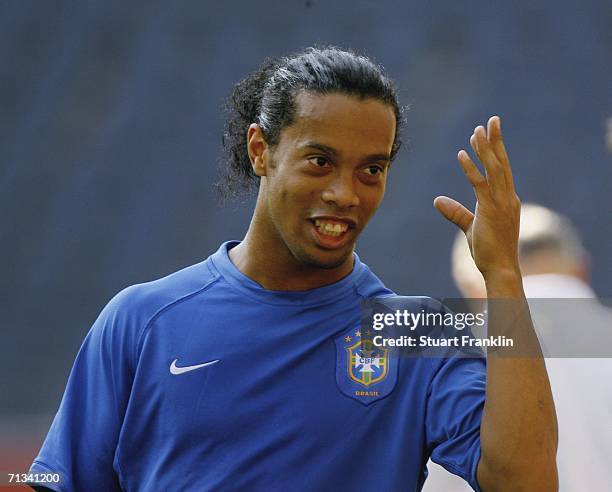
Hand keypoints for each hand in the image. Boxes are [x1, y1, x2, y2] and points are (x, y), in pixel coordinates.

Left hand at [434, 116, 520, 279]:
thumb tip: (437, 200)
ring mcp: (502, 204)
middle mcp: (508, 198)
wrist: (500, 269)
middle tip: (491, 120)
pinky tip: (462, 154)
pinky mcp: (491, 211)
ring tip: (477, 131)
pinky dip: (471, 169)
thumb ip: (455, 212)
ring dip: (485, 149)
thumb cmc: (489, 250)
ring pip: (494, 170)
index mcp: (507, 199)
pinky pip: (480, 185)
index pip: (502, 169)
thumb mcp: (470, 226)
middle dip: (496, 141)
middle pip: (502, 163)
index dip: (496, 150)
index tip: (489, 132)